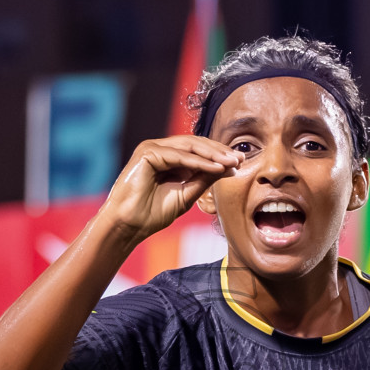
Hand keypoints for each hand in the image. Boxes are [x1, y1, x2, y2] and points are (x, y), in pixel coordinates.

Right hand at [100, 136, 243, 243]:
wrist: (129, 226)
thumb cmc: (152, 214)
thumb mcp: (187, 194)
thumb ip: (204, 179)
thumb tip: (228, 167)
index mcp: (168, 159)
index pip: (198, 151)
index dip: (219, 156)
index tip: (239, 163)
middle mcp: (160, 149)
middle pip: (195, 144)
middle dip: (219, 151)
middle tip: (240, 158)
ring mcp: (152, 148)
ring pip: (188, 146)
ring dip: (212, 154)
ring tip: (231, 162)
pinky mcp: (147, 152)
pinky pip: (178, 155)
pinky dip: (198, 162)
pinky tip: (215, 167)